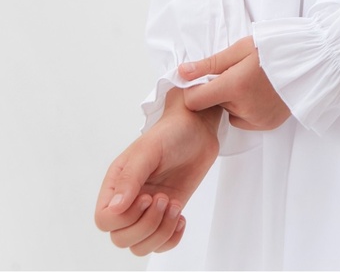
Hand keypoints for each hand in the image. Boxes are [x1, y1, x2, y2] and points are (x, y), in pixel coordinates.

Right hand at [94, 89, 219, 255]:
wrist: (197, 130)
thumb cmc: (170, 133)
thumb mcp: (148, 150)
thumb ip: (130, 177)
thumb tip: (115, 208)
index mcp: (116, 184)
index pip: (104, 220)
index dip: (126, 217)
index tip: (147, 196)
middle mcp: (129, 200)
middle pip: (121, 238)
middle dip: (146, 225)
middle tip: (164, 198)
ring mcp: (147, 210)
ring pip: (140, 246)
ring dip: (160, 233)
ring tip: (174, 205)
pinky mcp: (166, 214)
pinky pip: (160, 245)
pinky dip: (171, 239)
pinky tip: (181, 217)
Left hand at [179, 35, 290, 130]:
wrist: (311, 60)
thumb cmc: (277, 48)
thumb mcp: (241, 48)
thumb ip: (209, 63)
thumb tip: (182, 73)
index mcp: (235, 86)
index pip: (194, 100)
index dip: (195, 89)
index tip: (205, 78)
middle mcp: (245, 108)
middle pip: (214, 105)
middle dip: (220, 91)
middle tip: (239, 73)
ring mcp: (258, 119)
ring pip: (230, 112)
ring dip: (234, 100)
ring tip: (253, 81)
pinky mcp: (268, 125)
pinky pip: (245, 120)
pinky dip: (247, 109)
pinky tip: (261, 93)